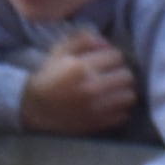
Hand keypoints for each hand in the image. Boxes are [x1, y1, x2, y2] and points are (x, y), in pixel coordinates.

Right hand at [18, 35, 140, 134]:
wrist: (34, 109)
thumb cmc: (47, 78)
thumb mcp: (57, 53)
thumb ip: (80, 41)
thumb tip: (104, 42)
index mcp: (80, 67)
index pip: (116, 56)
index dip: (111, 55)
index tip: (105, 59)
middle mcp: (91, 87)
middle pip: (126, 76)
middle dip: (120, 72)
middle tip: (111, 74)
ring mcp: (97, 107)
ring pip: (129, 95)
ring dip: (123, 91)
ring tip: (113, 89)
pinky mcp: (100, 123)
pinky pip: (124, 114)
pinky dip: (119, 108)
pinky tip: (108, 104)